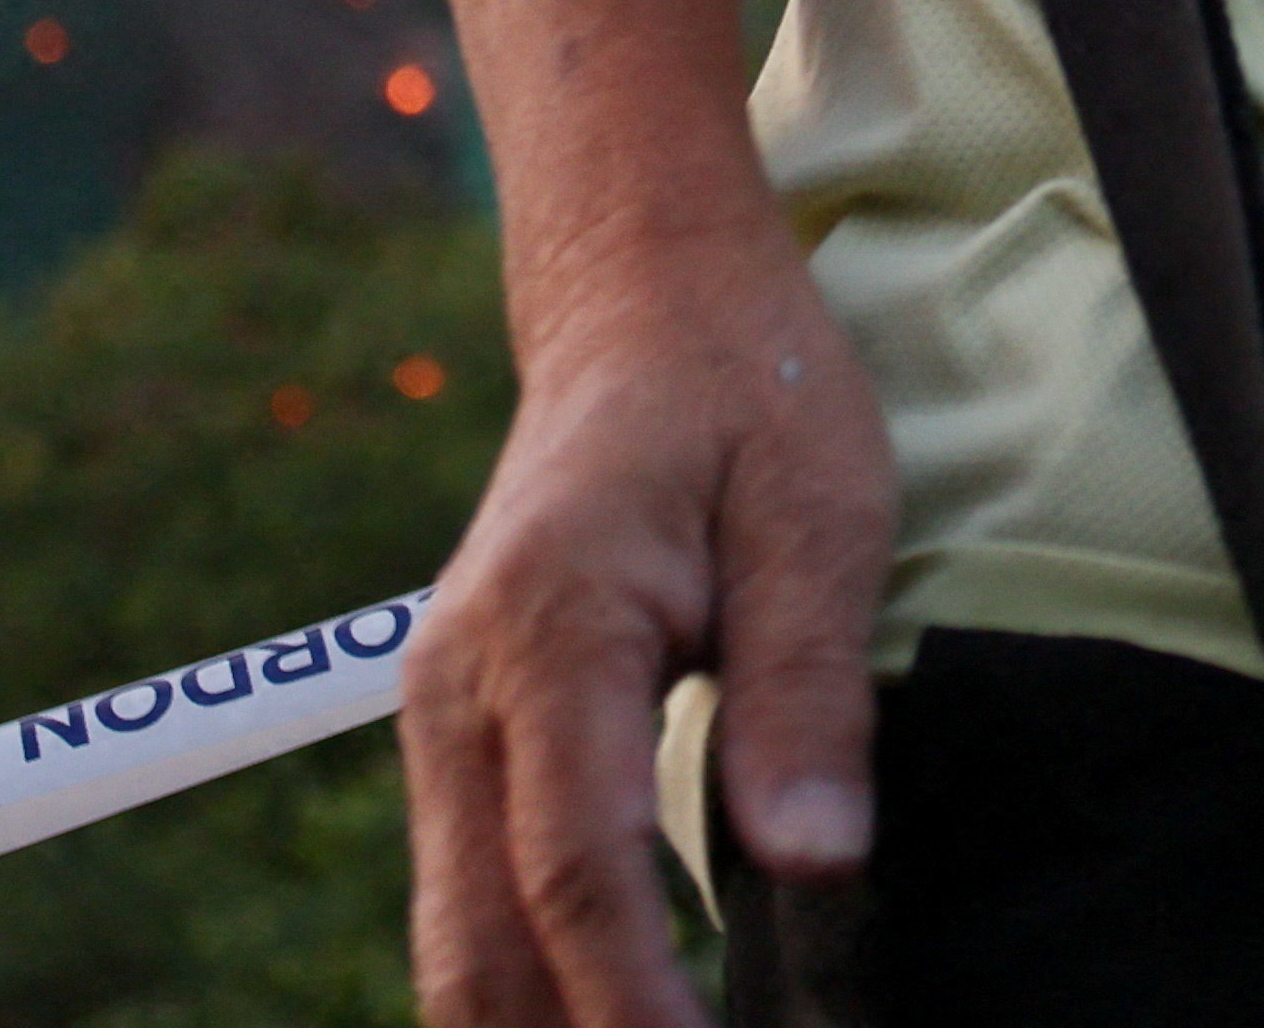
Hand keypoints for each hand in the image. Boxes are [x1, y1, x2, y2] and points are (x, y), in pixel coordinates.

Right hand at [402, 220, 893, 1027]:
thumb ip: (805, 689)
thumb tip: (813, 864)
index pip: (576, 865)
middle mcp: (461, 690)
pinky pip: (474, 900)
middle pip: (481, 939)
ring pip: (459, 940)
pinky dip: (531, 984)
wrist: (638, 307)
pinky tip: (618, 1023)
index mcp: (551, 625)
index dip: (636, 1001)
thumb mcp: (820, 509)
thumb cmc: (747, 392)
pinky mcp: (463, 742)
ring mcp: (443, 721)